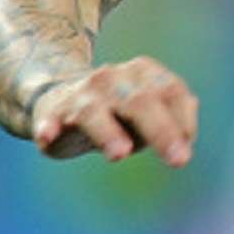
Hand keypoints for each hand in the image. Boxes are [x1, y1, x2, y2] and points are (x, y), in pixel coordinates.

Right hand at [29, 56, 198, 166]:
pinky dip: (49, 128)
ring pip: (96, 112)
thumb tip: (184, 142)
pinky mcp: (53, 113)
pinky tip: (47, 137)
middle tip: (180, 160)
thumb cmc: (117, 113)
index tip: (186, 151)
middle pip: (141, 102)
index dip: (183, 120)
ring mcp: (82, 94)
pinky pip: (50, 120)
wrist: (58, 97)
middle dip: (162, 130)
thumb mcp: (148, 116)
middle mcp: (114, 78)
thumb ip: (170, 124)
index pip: (171, 91)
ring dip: (108, 133)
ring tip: (120, 154)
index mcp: (143, 73)